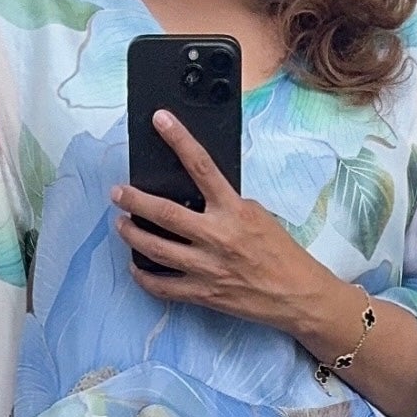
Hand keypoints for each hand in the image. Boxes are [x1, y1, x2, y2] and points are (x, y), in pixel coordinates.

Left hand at [112, 112, 416, 416]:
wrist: (298, 295)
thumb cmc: (282, 255)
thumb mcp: (259, 216)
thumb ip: (227, 205)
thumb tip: (195, 197)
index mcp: (234, 211)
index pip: (202, 166)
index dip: (179, 140)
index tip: (161, 121)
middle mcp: (217, 237)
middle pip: (164, 213)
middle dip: (134, 200)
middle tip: (118, 192)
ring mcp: (208, 267)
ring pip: (156, 249)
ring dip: (132, 235)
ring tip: (121, 224)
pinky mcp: (204, 294)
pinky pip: (163, 286)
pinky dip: (144, 276)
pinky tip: (136, 267)